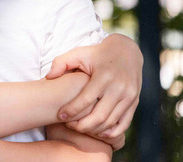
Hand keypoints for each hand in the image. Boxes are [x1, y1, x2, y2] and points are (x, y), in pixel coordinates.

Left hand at [45, 34, 141, 148]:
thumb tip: (48, 77)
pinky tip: (97, 131)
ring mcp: (129, 96)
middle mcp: (118, 88)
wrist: (126, 51)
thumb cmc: (96, 54)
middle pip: (99, 116)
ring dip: (94, 129)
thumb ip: (60, 63)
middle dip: (82, 125)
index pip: (86, 100)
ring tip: (80, 128)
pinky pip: (124, 123)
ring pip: (111, 122)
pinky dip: (111, 131)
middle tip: (70, 125)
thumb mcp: (78, 53)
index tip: (60, 116)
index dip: (72, 110)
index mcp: (103, 76)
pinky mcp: (134, 102)